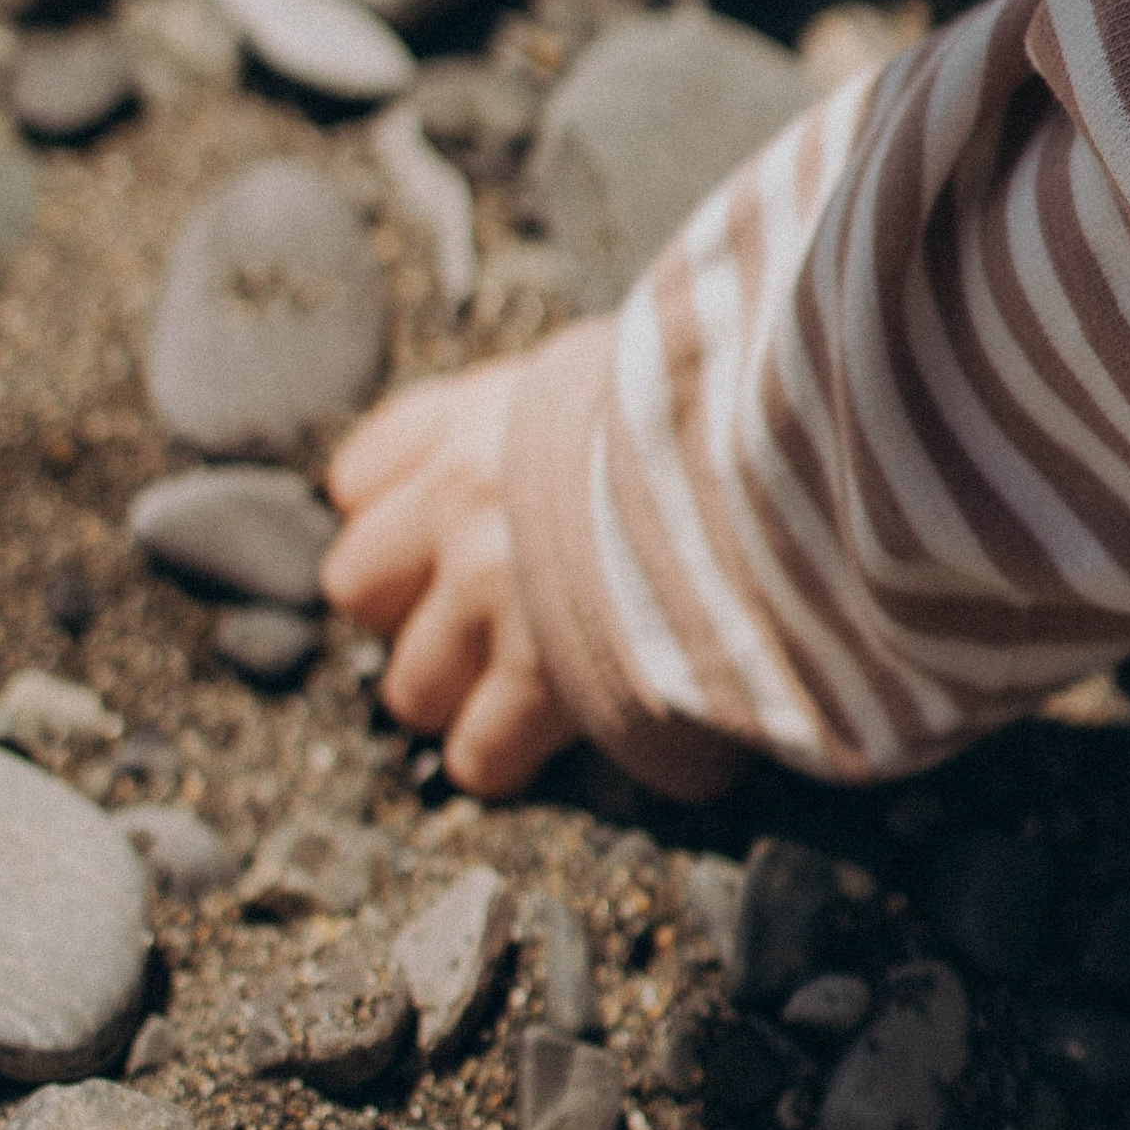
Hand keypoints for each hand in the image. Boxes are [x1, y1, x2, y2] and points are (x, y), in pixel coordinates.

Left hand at [323, 339, 738, 801]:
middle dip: (411, 611)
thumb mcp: (618, 373)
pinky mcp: (538, 678)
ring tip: (520, 685)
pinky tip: (555, 732)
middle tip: (472, 618)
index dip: (396, 515)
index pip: (363, 477)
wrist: (769, 459)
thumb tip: (577, 445)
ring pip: (411, 686)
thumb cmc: (713, 411)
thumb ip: (563, 420)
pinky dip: (511, 756)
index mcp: (477, 419)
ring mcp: (491, 593)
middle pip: (359, 586)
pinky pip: (479, 754)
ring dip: (459, 693)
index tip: (431, 534)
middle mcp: (462, 503)